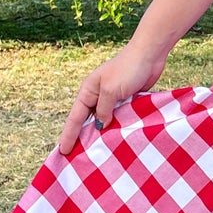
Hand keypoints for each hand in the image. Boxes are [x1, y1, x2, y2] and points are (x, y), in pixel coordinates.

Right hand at [57, 36, 171, 156]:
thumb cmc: (128, 69)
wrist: (150, 55)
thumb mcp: (111, 91)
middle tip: (74, 157)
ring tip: (94, 154)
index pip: (75, 117)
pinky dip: (116, 128)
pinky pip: (117, 118)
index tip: (63, 151)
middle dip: (80, 137)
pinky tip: (116, 140)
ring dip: (100, 135)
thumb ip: (104, 110)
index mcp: (88, 90)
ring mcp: (112, 98)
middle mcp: (97, 95)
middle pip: (86, 121)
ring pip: (103, 121)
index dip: (68, 135)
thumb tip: (101, 126)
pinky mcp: (126, 101)